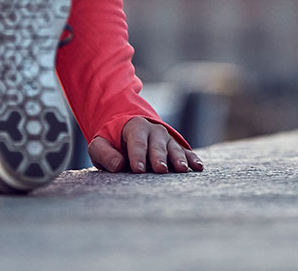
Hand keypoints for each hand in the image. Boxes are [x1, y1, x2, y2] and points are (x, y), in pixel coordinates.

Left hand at [88, 117, 203, 173]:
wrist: (127, 131)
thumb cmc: (112, 142)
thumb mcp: (100, 145)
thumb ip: (105, 154)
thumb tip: (119, 166)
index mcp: (135, 127)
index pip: (136, 142)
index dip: (137, 155)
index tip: (137, 169)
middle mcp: (154, 131)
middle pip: (157, 145)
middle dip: (158, 157)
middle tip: (160, 169)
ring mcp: (167, 139)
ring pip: (173, 148)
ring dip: (178, 158)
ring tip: (181, 170)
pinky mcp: (176, 147)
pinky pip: (186, 152)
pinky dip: (192, 159)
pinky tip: (198, 167)